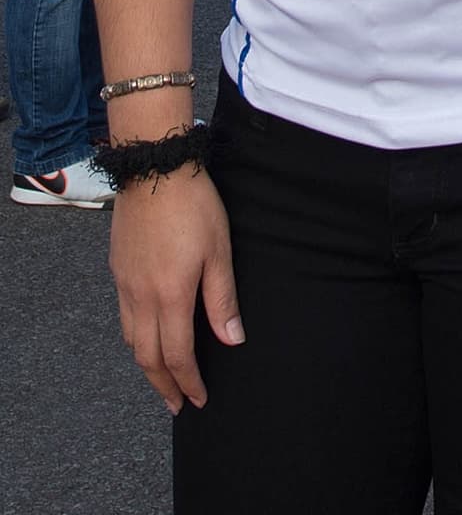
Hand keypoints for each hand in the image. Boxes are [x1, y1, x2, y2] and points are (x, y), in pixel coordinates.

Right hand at [110, 168, 243, 413]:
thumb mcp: (219, 251)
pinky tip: (147, 334)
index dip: (188, 382)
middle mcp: (141, 296)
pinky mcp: (118, 268)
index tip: (198, 400)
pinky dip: (135, 337)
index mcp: (170, 295)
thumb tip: (232, 340)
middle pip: (147, 357)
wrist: (155, 168)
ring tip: (162, 377)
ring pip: (131, 339)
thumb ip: (222, 299)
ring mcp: (125, 283)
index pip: (177, 355)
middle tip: (177, 404)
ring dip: (147, 364)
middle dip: (163, 385)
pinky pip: (123, 316)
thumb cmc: (193, 205)